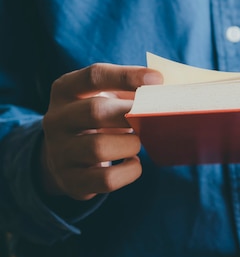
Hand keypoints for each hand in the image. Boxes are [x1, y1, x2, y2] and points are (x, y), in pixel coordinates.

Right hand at [40, 63, 162, 200]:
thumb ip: (130, 89)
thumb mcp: (104, 97)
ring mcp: (59, 152)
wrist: (65, 156)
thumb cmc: (97, 118)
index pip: (94, 76)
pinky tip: (134, 162)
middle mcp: (56, 119)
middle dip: (131, 113)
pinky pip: (106, 179)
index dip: (127, 76)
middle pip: (95, 111)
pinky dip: (129, 172)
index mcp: (65, 90)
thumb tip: (166, 91)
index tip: (157, 79)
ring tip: (139, 142)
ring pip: (98, 148)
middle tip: (152, 117)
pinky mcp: (70, 181)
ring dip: (130, 144)